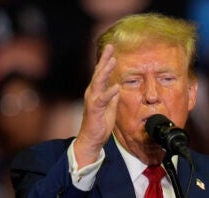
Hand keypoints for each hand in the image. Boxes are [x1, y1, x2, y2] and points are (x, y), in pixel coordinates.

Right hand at [75, 44, 119, 167]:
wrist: (92, 139)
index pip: (101, 73)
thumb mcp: (109, 107)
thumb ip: (112, 97)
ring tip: (112, 60)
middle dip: (104, 59)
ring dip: (105, 71)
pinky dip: (110, 92)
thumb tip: (117, 87)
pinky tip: (116, 86)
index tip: (111, 49)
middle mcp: (92, 93)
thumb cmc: (100, 124)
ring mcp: (92, 100)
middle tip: (110, 47)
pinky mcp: (95, 110)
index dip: (106, 60)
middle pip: (98, 72)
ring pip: (98, 82)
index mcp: (96, 92)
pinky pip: (102, 99)